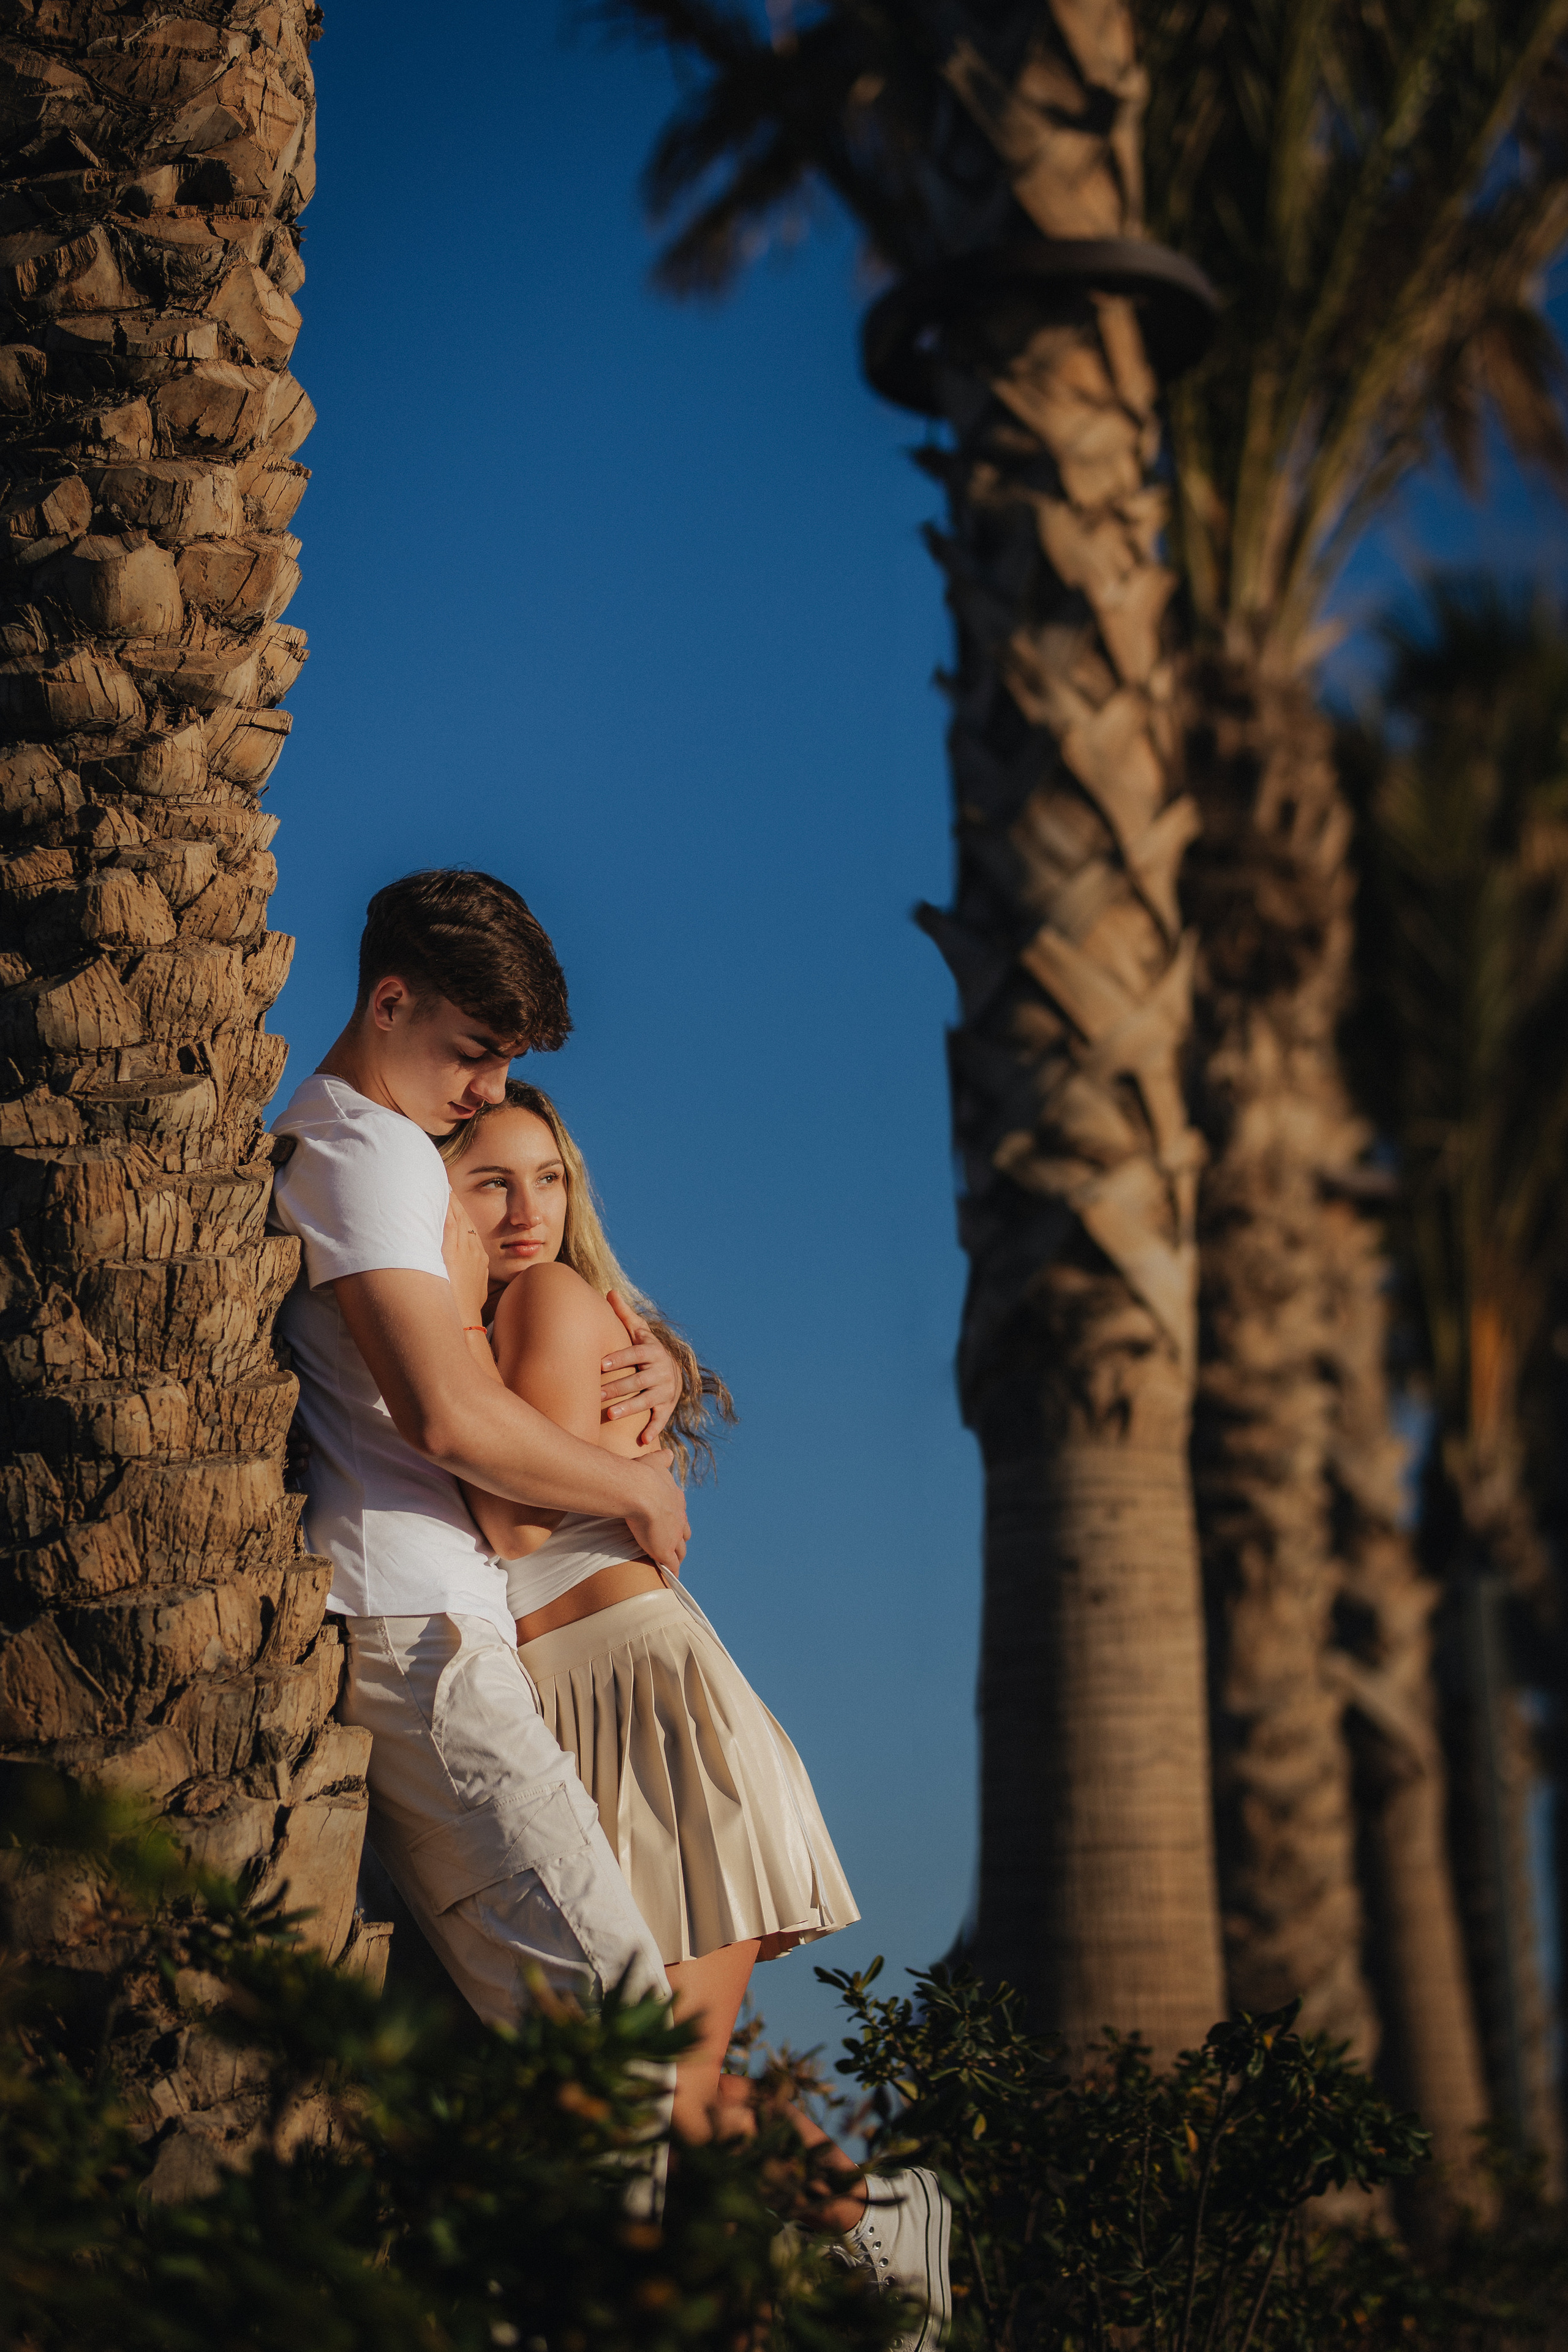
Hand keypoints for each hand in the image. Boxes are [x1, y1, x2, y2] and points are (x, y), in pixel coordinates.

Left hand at [442, 1193, 490, 1330]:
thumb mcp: (473, 1294)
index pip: (469, 1228)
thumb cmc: (463, 1312)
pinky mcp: (451, 1249)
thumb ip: (469, 1281)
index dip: (459, 1213)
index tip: (450, 1200)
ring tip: (439, 1184)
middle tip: (442, 1185)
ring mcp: (463, 1248)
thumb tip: (466, 1279)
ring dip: (448, 1200)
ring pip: (457, 1216)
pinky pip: (450, 1219)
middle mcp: (473, 1250)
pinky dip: (446, 1205)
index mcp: (478, 1259)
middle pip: (464, 1218)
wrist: (465, 1324)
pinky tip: (440, 1193)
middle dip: (453, 1201)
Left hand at [601, 1290, 679, 1442]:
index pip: (635, 1354)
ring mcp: (665, 1391)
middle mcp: (661, 1371)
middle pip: (637, 1380)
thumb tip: (610, 1291)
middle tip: (595, 1395)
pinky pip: (660, 1420)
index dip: (619, 1359)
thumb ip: (625, 1315)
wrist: (672, 1372)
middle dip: (616, 1388)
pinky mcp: (667, 1407)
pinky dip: (652, 1430)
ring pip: (646, 1401)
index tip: (600, 1364)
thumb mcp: (640, 1332)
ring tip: (609, 1415)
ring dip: (629, 1409)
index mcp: (652, 1351)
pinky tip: (641, 1441)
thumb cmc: (646, 1350)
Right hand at [620, 1450, 689, 1571]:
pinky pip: (671, 1565)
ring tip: (674, 1563)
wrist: (639, 1490)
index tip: (673, 1524)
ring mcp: (673, 1536)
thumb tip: (668, 1453)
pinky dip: (672, 1572)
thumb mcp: (655, 1462)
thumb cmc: (643, 1475)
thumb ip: (662, 1459)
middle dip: (680, 1538)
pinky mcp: (665, 1550)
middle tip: (675, 1544)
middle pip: (684, 1533)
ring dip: (678, 1556)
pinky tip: (672, 1578)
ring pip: (680, 1550)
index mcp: (676, 1499)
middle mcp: (679, 1518)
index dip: (676, 1520)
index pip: (679, 1513)